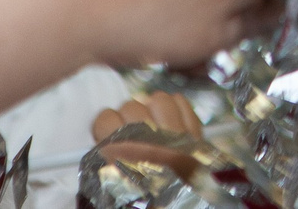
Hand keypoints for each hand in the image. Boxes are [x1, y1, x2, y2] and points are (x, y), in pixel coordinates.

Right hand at [89, 91, 205, 180]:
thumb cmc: (144, 201)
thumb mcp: (113, 186)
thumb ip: (105, 161)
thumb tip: (102, 142)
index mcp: (122, 153)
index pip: (106, 118)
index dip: (104, 127)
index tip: (106, 135)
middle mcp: (149, 138)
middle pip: (131, 106)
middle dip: (127, 118)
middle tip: (129, 136)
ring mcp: (176, 133)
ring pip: (158, 99)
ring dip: (152, 108)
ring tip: (151, 125)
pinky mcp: (195, 134)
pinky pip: (182, 103)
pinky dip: (175, 108)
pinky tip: (170, 121)